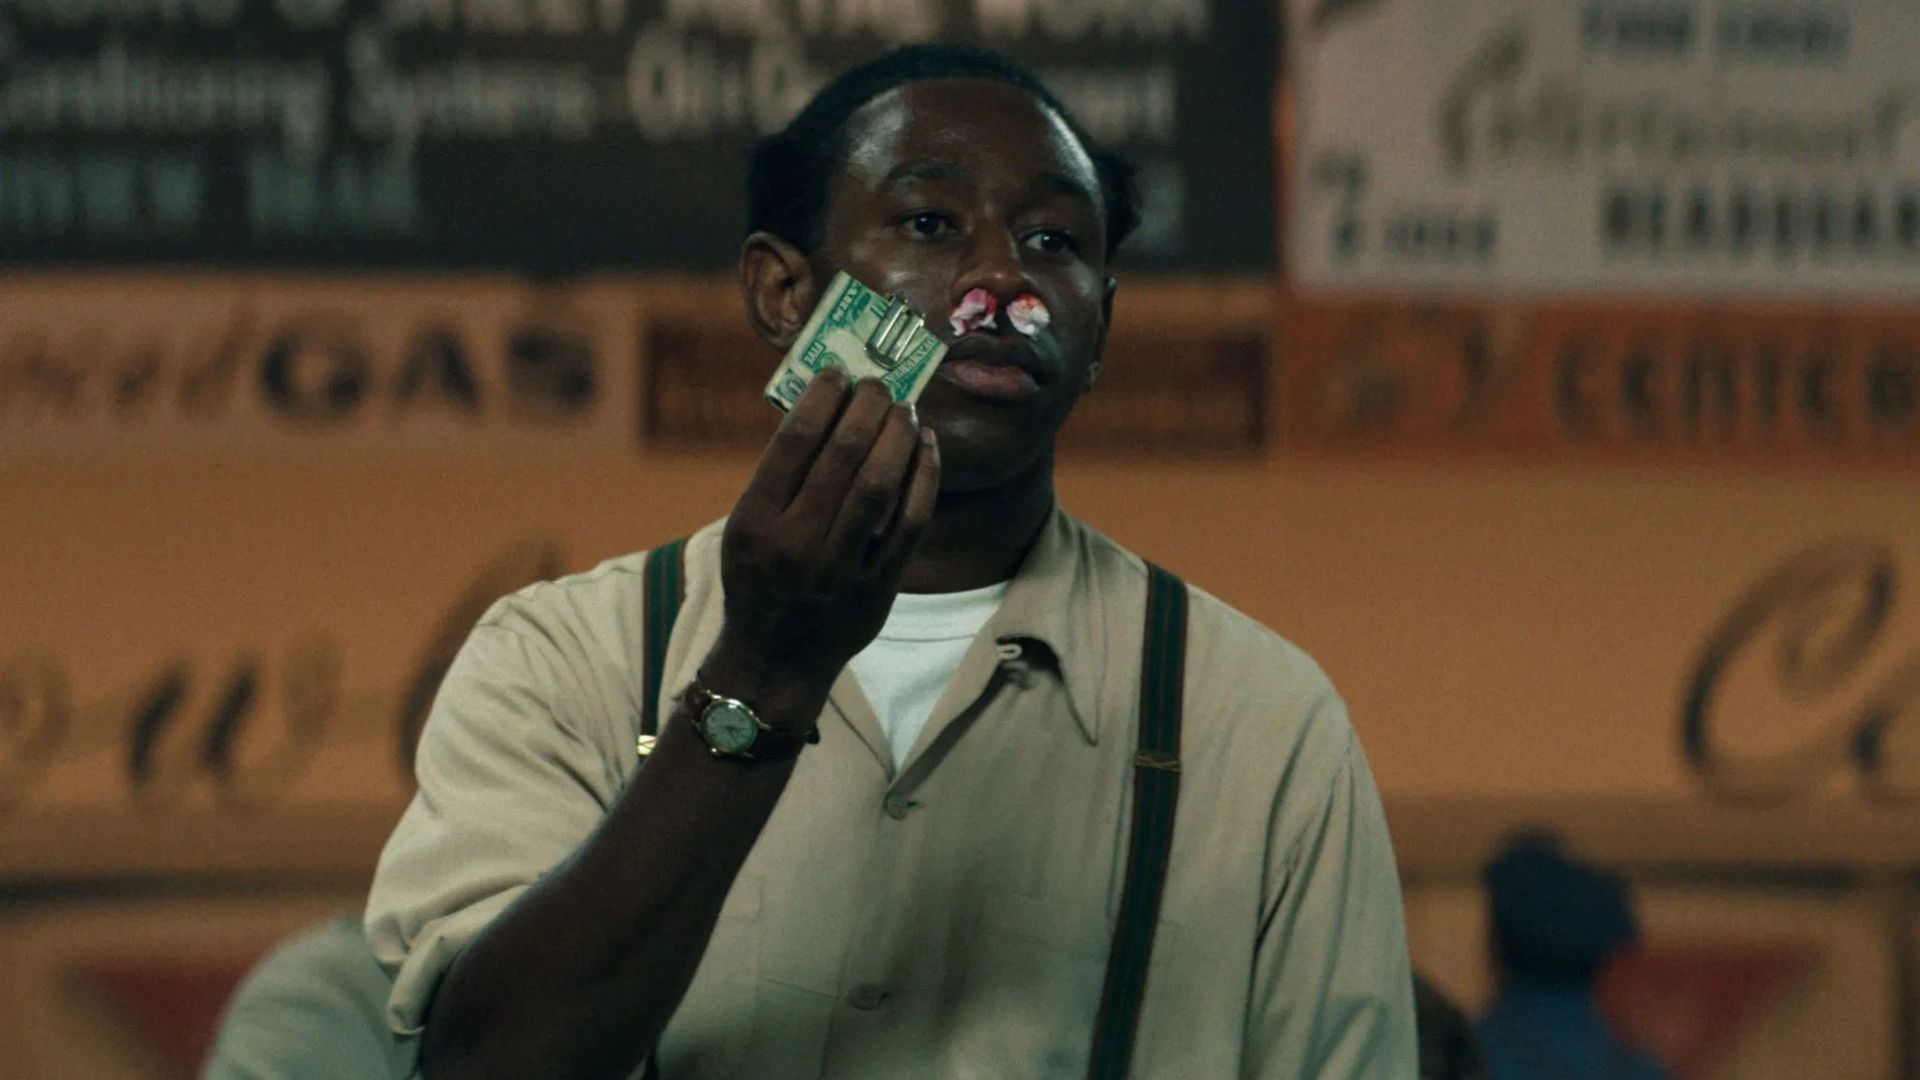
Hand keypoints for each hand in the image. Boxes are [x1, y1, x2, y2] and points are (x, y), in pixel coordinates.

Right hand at [705, 371, 939, 717]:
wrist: (773, 661)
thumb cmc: (759, 580)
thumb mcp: (747, 528)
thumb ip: (780, 477)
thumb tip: (829, 407)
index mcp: (755, 521)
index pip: (794, 441)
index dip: (823, 397)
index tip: (839, 372)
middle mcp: (796, 543)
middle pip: (844, 454)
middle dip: (868, 407)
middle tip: (880, 383)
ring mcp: (839, 568)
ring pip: (882, 483)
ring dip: (898, 435)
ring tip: (904, 408)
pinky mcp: (878, 587)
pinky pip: (911, 521)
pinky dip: (924, 477)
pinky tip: (927, 447)